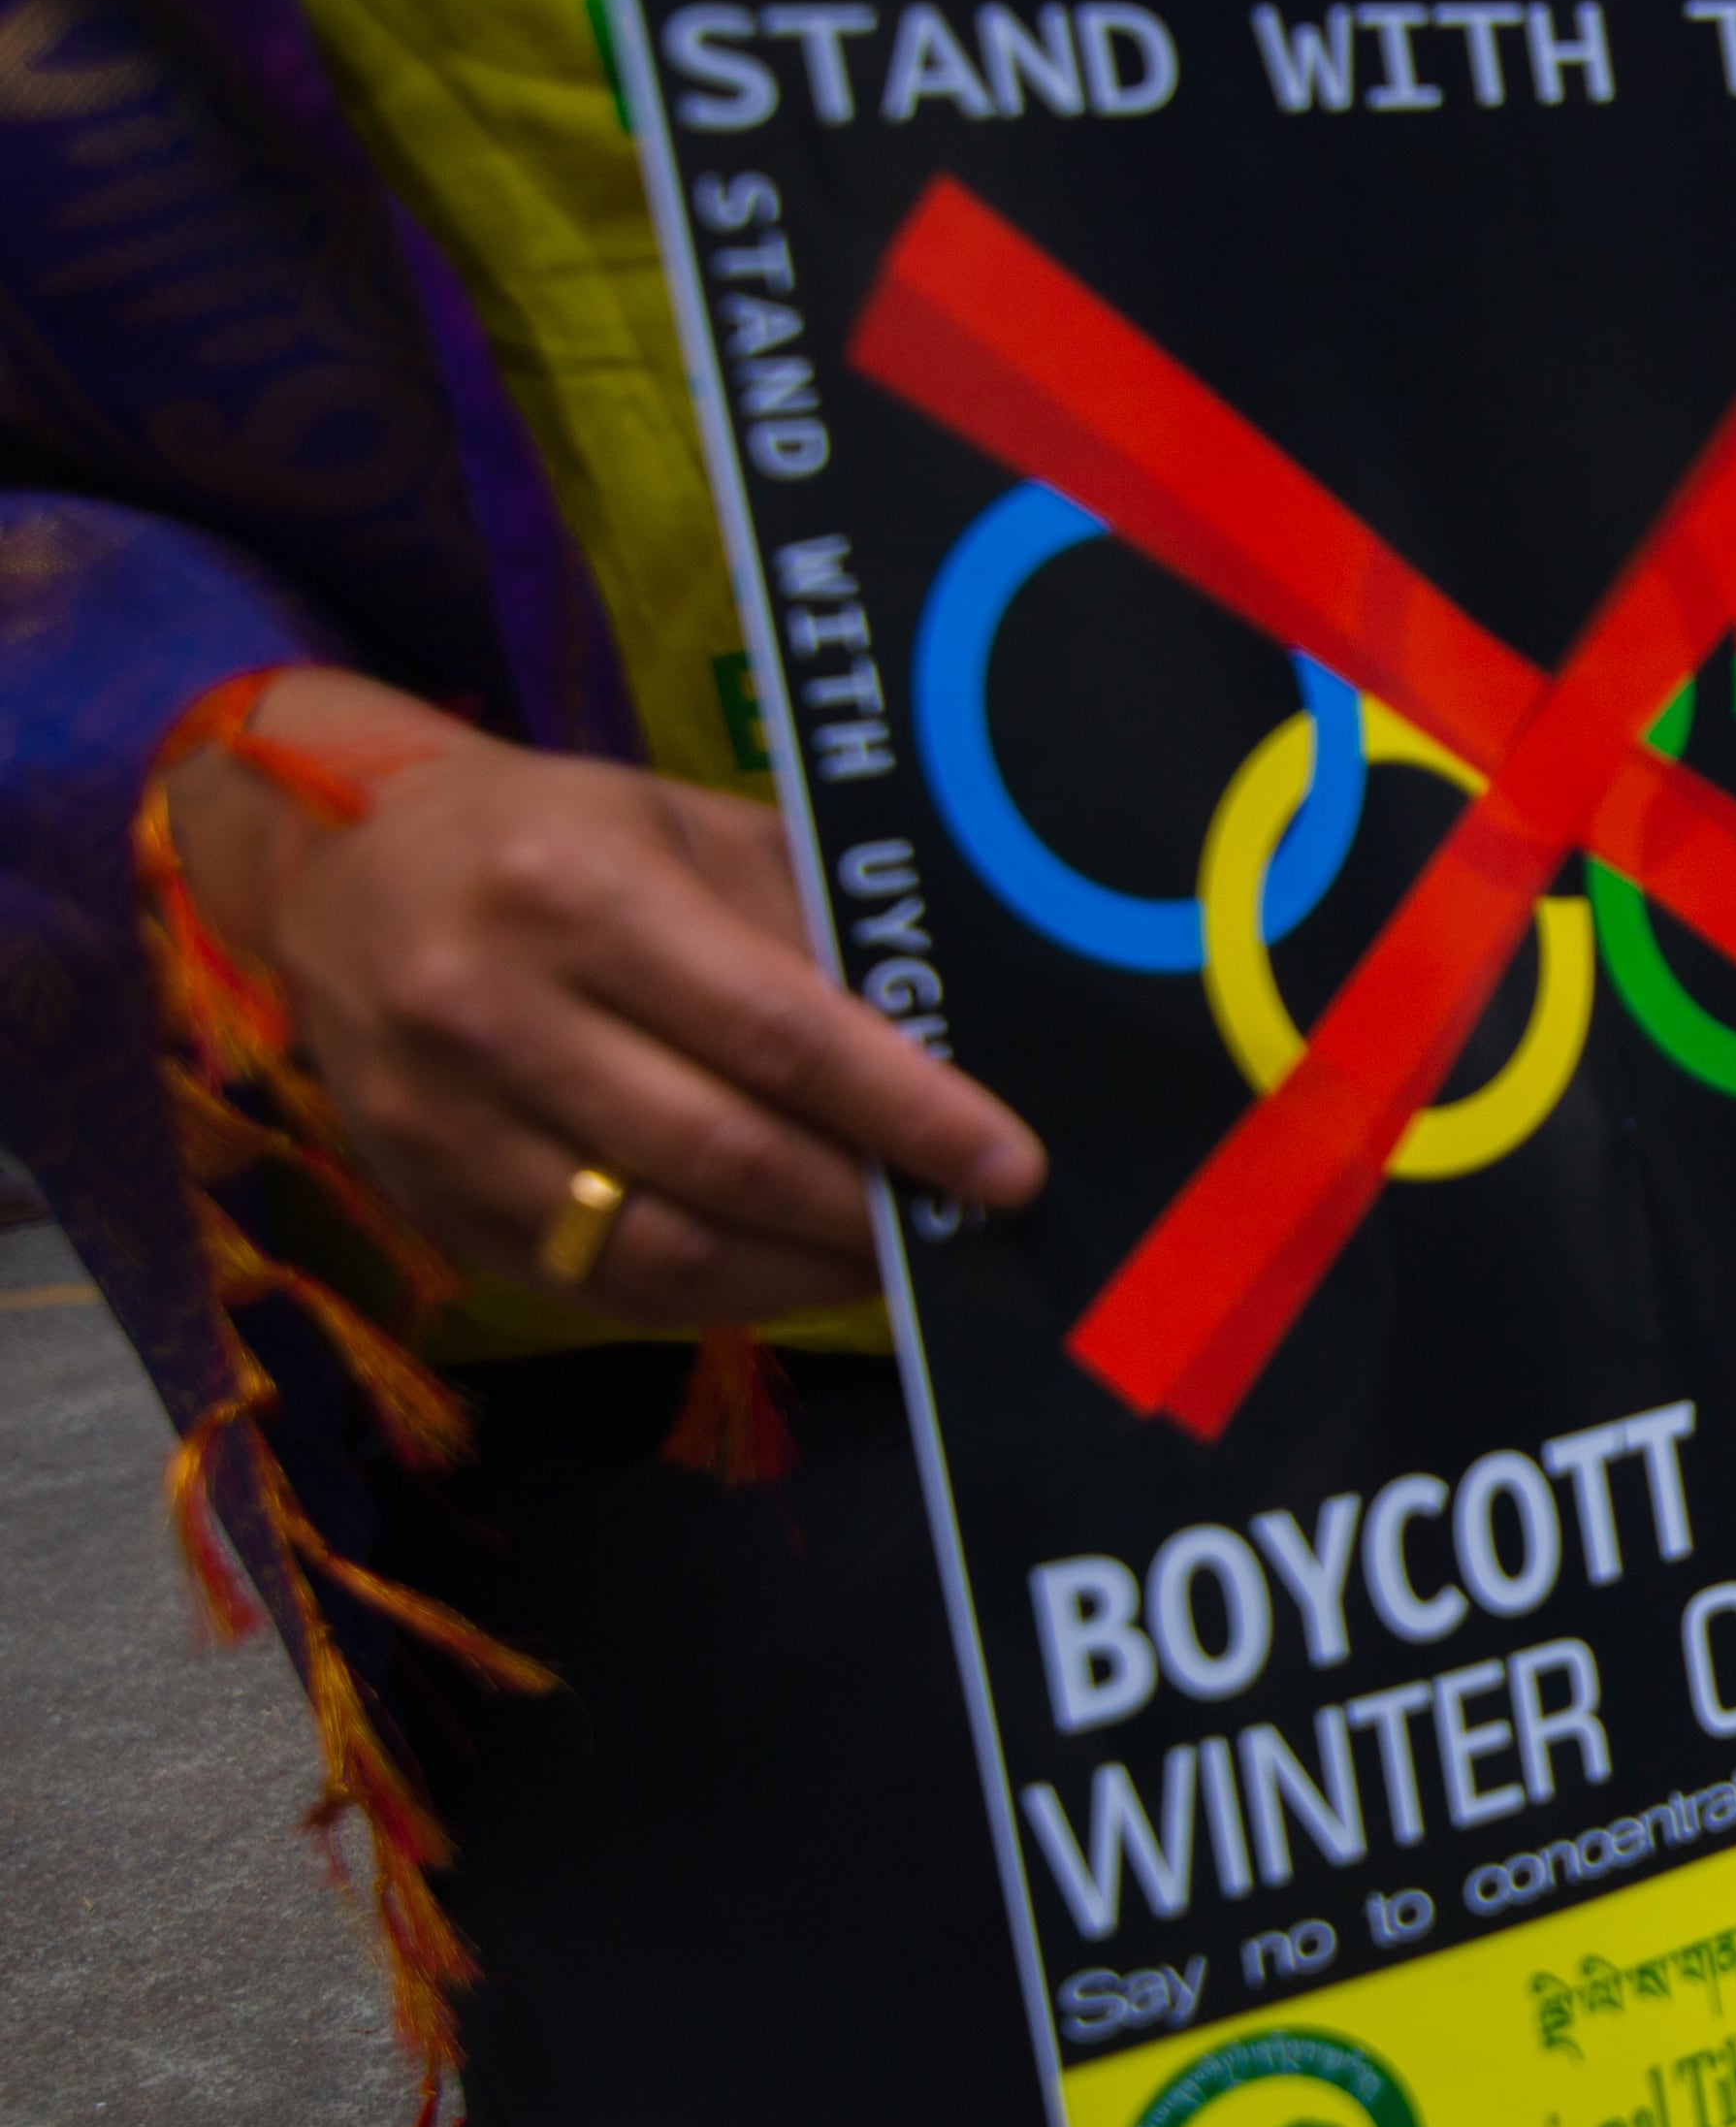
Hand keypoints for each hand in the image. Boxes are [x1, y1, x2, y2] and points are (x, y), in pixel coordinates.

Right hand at [162, 669, 1042, 1322]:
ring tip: (890, 1257)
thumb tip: (950, 1048)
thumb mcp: (687, 831)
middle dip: (865, 1205)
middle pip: (724, 1153)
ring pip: (661, 1244)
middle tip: (958, 1224)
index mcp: (570, 892)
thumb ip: (809, 929)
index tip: (1005, 1166)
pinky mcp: (426, 1201)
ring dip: (803, 1271)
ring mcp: (443, 1120)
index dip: (905, 1112)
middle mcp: (489, 1009)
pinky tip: (789, 1273)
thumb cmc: (555, 842)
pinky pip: (599, 1284)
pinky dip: (717, 1295)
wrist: (340, 871)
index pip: (775, 1032)